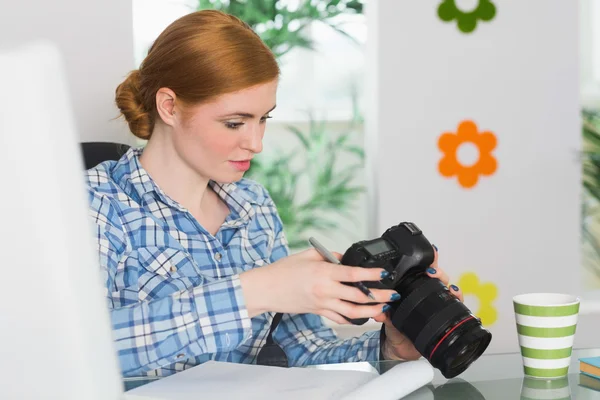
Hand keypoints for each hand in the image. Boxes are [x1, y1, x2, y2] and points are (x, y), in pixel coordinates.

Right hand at [240, 248, 399, 322]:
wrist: (266, 289)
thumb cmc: (283, 271)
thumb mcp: (307, 255)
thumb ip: (329, 255)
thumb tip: (344, 258)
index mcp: (323, 272)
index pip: (353, 273)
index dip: (372, 274)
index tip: (385, 273)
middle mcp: (325, 289)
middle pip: (358, 296)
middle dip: (379, 296)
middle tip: (393, 295)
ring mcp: (322, 303)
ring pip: (353, 311)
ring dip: (371, 311)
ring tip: (384, 309)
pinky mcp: (319, 312)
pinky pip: (340, 317)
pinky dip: (353, 318)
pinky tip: (364, 317)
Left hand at [373, 246, 463, 360]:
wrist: (401, 347)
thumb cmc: (395, 328)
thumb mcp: (387, 319)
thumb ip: (383, 314)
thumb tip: (379, 311)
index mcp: (411, 288)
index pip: (421, 270)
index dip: (428, 259)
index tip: (432, 251)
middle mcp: (425, 293)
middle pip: (436, 275)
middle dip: (437, 270)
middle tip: (432, 271)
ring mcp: (436, 302)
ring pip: (447, 286)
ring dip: (447, 282)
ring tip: (444, 283)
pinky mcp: (444, 314)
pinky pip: (454, 303)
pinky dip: (457, 297)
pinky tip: (454, 294)